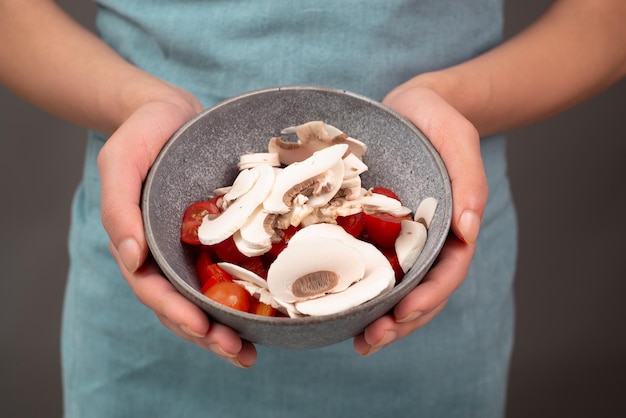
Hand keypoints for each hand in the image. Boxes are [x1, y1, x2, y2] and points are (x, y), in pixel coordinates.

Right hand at [98, 95, 257, 367]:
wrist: (174, 112)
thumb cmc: (142, 134)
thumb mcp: (121, 161)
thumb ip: (119, 208)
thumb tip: (130, 258)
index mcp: (142, 244)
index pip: (155, 290)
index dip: (176, 312)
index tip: (202, 328)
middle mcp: (171, 253)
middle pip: (185, 304)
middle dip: (209, 333)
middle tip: (240, 354)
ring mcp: (198, 247)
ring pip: (210, 297)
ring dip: (229, 327)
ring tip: (253, 351)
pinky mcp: (224, 236)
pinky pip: (235, 269)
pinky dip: (249, 295)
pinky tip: (270, 313)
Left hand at [354, 85, 487, 354]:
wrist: (408, 106)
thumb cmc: (437, 121)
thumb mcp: (458, 140)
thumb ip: (468, 182)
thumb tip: (469, 230)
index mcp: (450, 228)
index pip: (446, 273)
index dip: (428, 298)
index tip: (403, 313)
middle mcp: (423, 241)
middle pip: (418, 292)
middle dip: (398, 322)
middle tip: (370, 341)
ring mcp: (395, 238)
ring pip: (390, 287)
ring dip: (376, 317)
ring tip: (357, 340)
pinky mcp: (368, 228)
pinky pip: (362, 263)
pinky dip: (353, 288)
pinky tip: (334, 307)